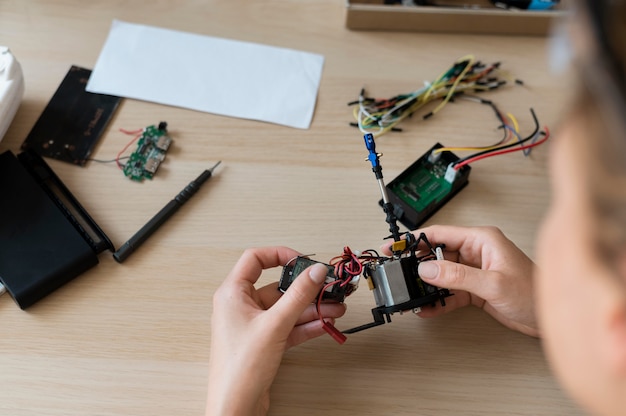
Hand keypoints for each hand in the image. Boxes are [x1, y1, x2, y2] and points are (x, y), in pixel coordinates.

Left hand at [206, 246, 346, 415]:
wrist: (235, 406)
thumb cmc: (238, 369)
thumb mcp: (274, 324)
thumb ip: (298, 296)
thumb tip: (314, 272)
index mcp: (232, 293)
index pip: (255, 259)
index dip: (280, 255)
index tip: (303, 260)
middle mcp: (241, 306)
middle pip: (277, 286)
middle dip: (305, 288)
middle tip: (327, 287)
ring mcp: (253, 325)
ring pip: (286, 308)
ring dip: (310, 308)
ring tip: (334, 308)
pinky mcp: (263, 341)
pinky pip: (287, 326)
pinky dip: (305, 324)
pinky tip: (324, 323)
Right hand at [383, 225, 538, 337]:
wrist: (551, 320)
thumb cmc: (534, 293)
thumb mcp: (493, 284)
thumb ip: (458, 276)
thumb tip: (428, 270)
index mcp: (482, 239)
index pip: (441, 233)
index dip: (415, 239)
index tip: (396, 246)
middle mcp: (476, 252)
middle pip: (437, 253)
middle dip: (418, 265)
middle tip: (398, 274)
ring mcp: (475, 271)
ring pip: (441, 274)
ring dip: (427, 285)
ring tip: (411, 294)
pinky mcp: (475, 289)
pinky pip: (450, 291)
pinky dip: (438, 300)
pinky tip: (427, 307)